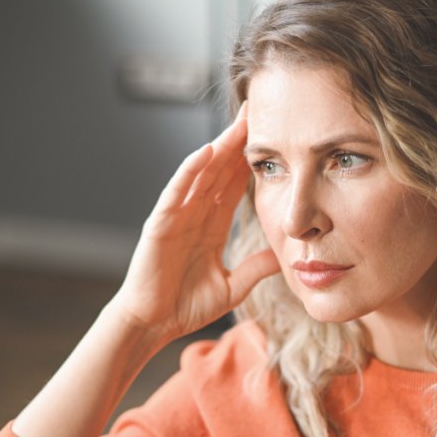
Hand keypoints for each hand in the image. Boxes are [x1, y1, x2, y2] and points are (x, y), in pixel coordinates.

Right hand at [107, 104, 278, 347]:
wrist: (153, 324)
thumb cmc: (184, 306)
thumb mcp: (232, 286)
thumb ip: (255, 269)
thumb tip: (283, 258)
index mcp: (212, 224)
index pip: (235, 184)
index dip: (251, 160)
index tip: (272, 137)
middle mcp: (195, 213)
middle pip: (220, 169)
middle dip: (238, 141)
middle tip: (257, 112)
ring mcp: (177, 215)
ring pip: (201, 173)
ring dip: (219, 147)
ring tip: (238, 122)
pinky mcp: (160, 224)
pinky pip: (177, 192)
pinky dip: (189, 171)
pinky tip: (205, 152)